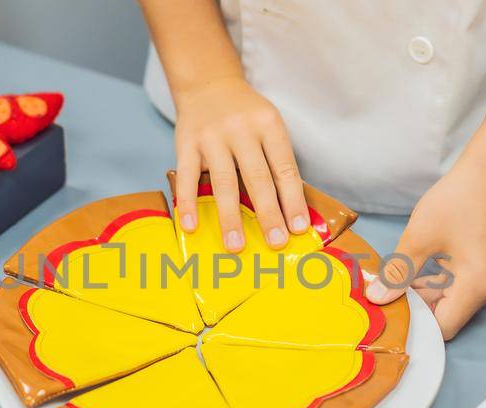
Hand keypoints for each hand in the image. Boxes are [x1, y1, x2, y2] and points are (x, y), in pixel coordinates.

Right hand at [171, 77, 309, 251]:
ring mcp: (212, 137)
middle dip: (268, 214)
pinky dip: (188, 203)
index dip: (293, 200)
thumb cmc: (246, 115)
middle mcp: (241, 130)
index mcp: (269, 126)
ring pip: (224, 182)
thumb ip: (276, 160)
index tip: (298, 228)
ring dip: (230, 217)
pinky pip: (188, 178)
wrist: (208, 83)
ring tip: (235, 245)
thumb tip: (288, 210)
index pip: (284, 168)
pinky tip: (191, 226)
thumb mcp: (269, 125)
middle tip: (276, 243)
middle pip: (258, 178)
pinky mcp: (187, 144)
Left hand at [364, 169, 485, 339]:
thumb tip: (377, 299)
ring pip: (449, 301)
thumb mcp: (419, 239)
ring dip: (422, 295)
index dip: (415, 325)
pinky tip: (411, 270)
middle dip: (415, 309)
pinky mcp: (484, 268)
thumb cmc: (456, 201)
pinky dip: (433, 283)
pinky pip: (456, 286)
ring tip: (392, 282)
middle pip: (446, 315)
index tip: (388, 315)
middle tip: (382, 298)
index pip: (444, 327)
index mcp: (477, 286)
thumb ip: (398, 274)